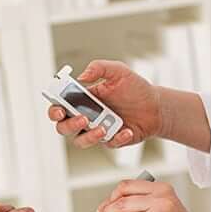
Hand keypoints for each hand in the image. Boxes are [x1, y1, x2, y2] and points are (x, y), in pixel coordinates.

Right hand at [48, 60, 163, 148]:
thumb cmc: (135, 88)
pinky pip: (108, 144)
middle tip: (82, 118)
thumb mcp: (118, 71)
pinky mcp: (111, 140)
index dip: (54, 109)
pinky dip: (117, 138)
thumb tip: (82, 76)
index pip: (60, 106)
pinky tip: (127, 131)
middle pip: (63, 127)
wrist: (156, 106)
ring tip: (103, 128)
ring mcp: (97, 129)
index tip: (59, 109)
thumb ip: (100, 68)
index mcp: (83, 99)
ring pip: (80, 141)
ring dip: (88, 136)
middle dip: (68, 125)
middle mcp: (86, 115)